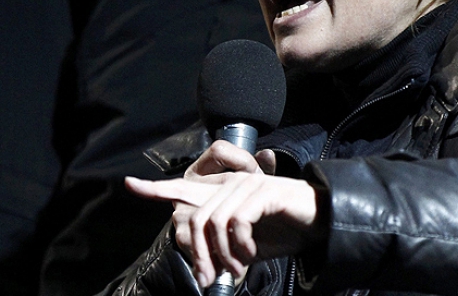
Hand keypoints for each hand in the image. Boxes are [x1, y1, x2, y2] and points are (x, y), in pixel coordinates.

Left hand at [125, 141, 324, 287]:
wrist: (320, 222)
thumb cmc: (283, 230)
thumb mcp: (244, 245)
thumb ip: (221, 250)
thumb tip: (202, 270)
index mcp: (224, 193)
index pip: (184, 187)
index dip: (156, 188)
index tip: (131, 185)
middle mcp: (231, 184)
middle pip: (193, 219)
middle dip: (197, 255)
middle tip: (209, 279)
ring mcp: (246, 185)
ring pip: (212, 222)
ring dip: (222, 254)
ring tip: (238, 267)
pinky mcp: (262, 191)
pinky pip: (236, 222)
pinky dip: (240, 246)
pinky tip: (250, 255)